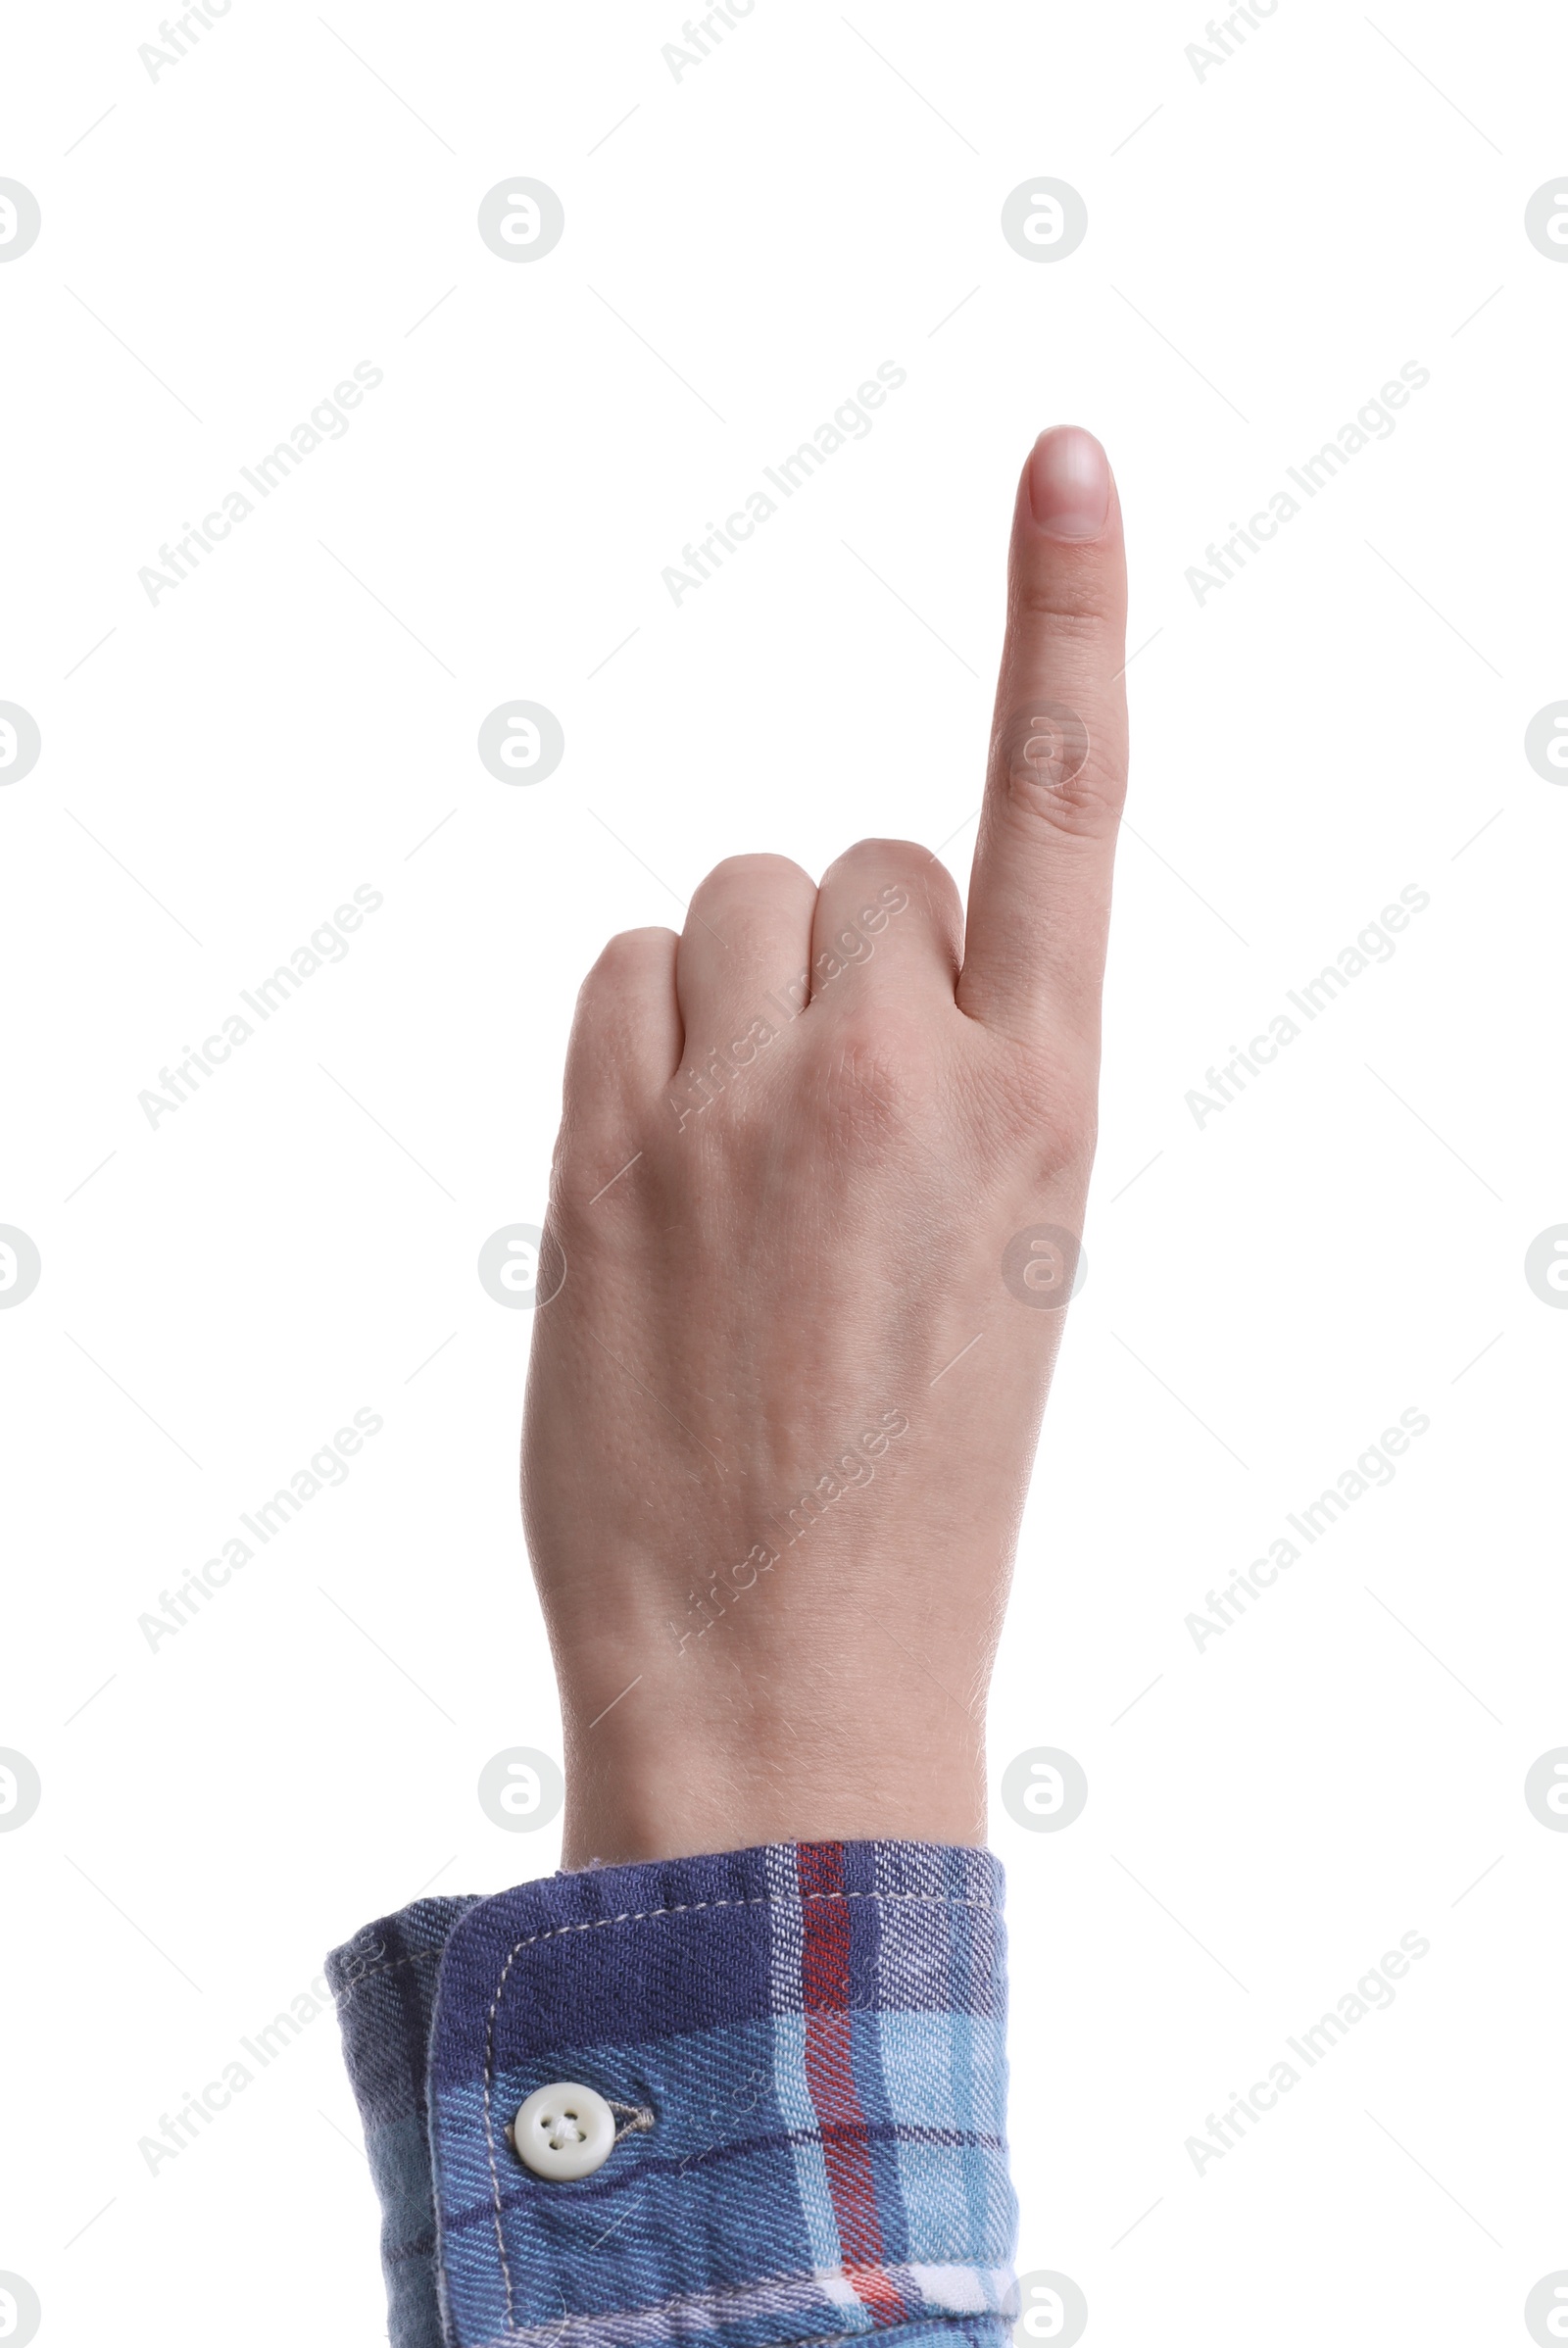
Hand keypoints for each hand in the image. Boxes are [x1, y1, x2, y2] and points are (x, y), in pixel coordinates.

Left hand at [522, 424, 1127, 1865]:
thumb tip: (837, 943)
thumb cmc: (913, 1481)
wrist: (782, 1663)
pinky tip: (666, 1168)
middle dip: (847, 962)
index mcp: (1054, 1105)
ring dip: (738, 995)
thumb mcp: (1012, 1258)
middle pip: (859, 860)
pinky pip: (622, 973)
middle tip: (840, 1139)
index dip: (1066, 615)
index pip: (1066, 804)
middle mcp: (907, 1073)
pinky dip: (643, 1037)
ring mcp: (745, 1105)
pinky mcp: (610, 1147)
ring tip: (754, 1164)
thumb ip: (965, 1073)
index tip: (1066, 462)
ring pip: (736, 902)